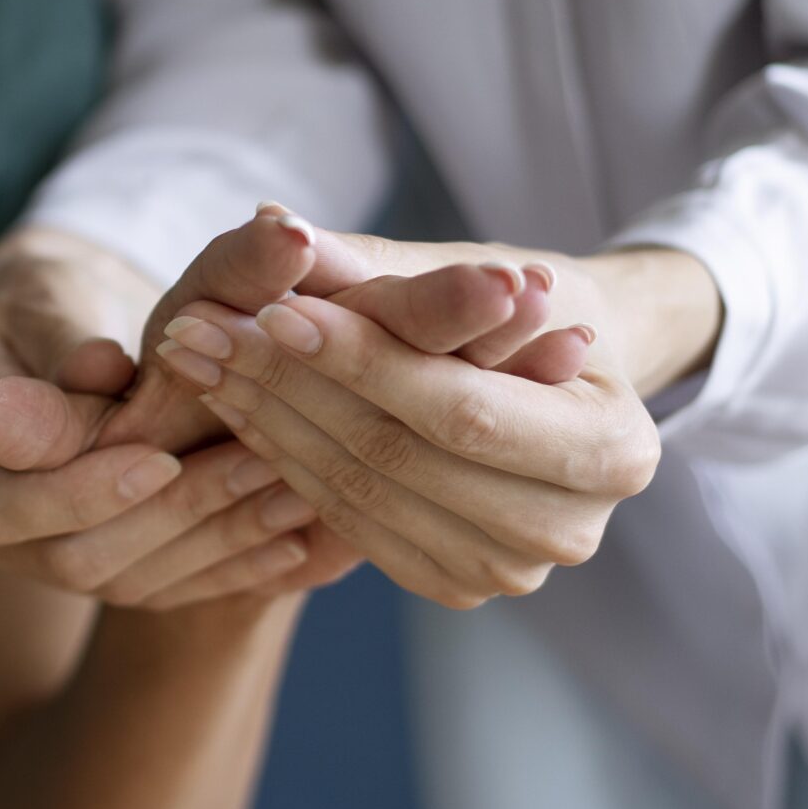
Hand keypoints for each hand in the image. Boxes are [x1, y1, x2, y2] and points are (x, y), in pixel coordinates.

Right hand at [0, 230, 306, 603]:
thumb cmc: (49, 294)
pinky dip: (229, 567)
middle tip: (255, 465)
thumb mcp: (52, 293)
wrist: (54, 332)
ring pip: (118, 579)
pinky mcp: (89, 561)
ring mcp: (30, 548)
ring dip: (212, 543)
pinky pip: (158, 586)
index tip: (158, 456)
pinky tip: (297, 540)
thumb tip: (102, 367)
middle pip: (63, 555)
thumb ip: (72, 336)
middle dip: (166, 517)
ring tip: (293, 494)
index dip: (76, 492)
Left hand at [152, 288, 659, 607]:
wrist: (548, 379)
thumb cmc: (517, 305)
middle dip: (288, 387)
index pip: (456, 407)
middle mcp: (570, 529)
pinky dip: (281, 461)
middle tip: (196, 330)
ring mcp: (510, 571)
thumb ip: (378, 265)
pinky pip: (348, 522)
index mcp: (613, 447)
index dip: (358, 361)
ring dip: (264, 423)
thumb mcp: (470, 268)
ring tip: (194, 359)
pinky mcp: (454, 584)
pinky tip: (229, 405)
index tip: (268, 311)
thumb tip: (272, 224)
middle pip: (399, 457)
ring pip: (359, 494)